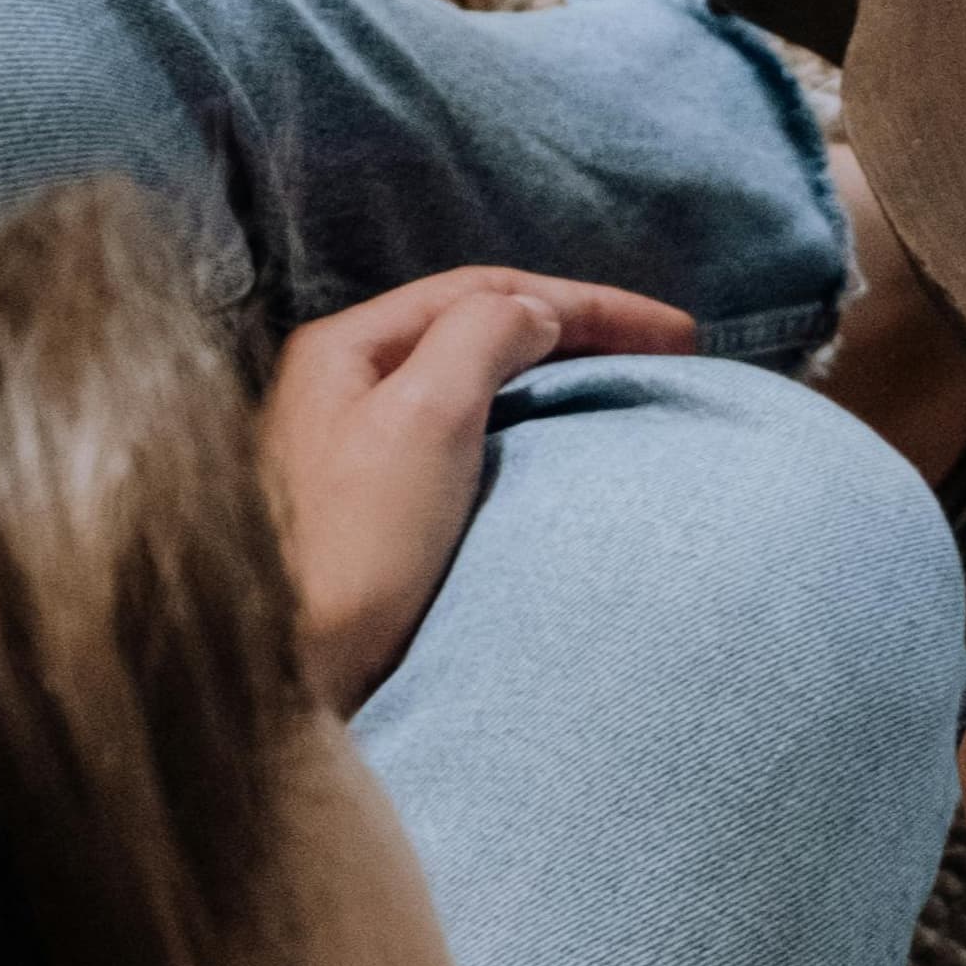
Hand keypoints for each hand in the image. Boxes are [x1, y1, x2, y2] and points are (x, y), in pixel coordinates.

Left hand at [261, 268, 695, 709]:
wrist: (288, 671)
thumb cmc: (352, 549)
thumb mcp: (423, 418)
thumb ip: (482, 340)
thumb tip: (536, 314)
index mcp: (347, 349)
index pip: (485, 294)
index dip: (588, 303)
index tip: (677, 335)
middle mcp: (346, 385)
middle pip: (480, 330)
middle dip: (578, 332)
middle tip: (667, 354)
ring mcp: (359, 446)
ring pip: (478, 383)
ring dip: (557, 376)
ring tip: (627, 391)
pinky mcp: (380, 508)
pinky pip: (471, 439)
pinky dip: (531, 428)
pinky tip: (563, 449)